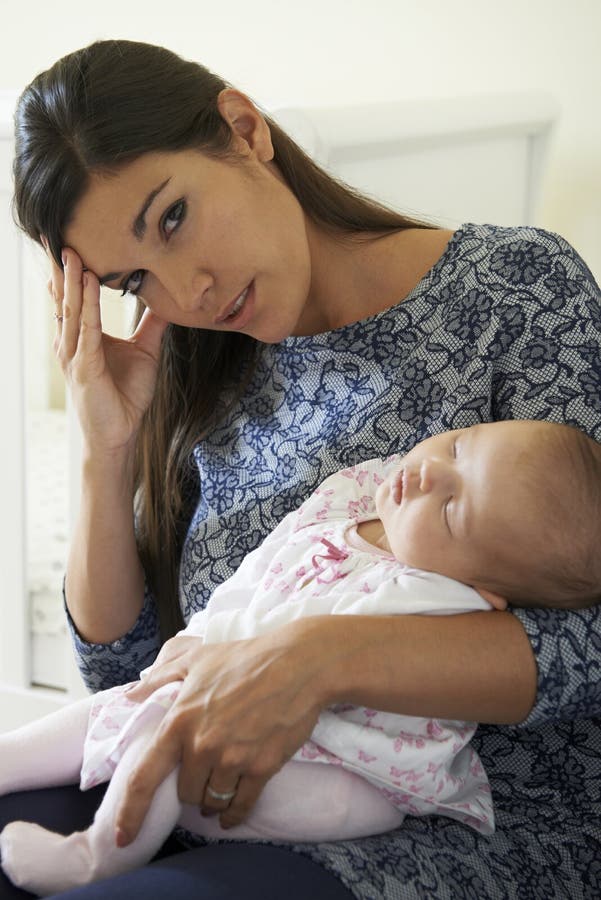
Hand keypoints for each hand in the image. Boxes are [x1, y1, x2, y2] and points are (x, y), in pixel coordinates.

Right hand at [47, 245, 167, 453]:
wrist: (119, 434)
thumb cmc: (125, 397)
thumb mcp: (145, 352)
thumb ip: (151, 326)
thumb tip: (165, 302)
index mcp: (81, 337)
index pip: (71, 298)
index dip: (69, 272)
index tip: (66, 242)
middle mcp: (71, 342)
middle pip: (63, 298)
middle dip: (59, 267)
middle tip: (51, 234)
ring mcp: (74, 354)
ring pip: (70, 309)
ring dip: (70, 279)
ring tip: (68, 250)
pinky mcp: (84, 366)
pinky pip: (86, 328)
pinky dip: (87, 304)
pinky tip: (86, 283)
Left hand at [115, 619, 332, 844]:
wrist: (296, 665)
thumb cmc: (244, 658)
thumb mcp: (196, 659)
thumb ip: (158, 679)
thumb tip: (129, 696)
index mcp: (179, 721)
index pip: (144, 778)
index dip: (130, 813)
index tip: (122, 837)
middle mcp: (202, 746)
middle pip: (185, 793)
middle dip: (191, 788)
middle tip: (202, 775)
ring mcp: (233, 759)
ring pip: (212, 801)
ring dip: (212, 801)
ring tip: (217, 791)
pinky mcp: (261, 768)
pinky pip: (241, 805)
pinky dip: (234, 814)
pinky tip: (231, 815)